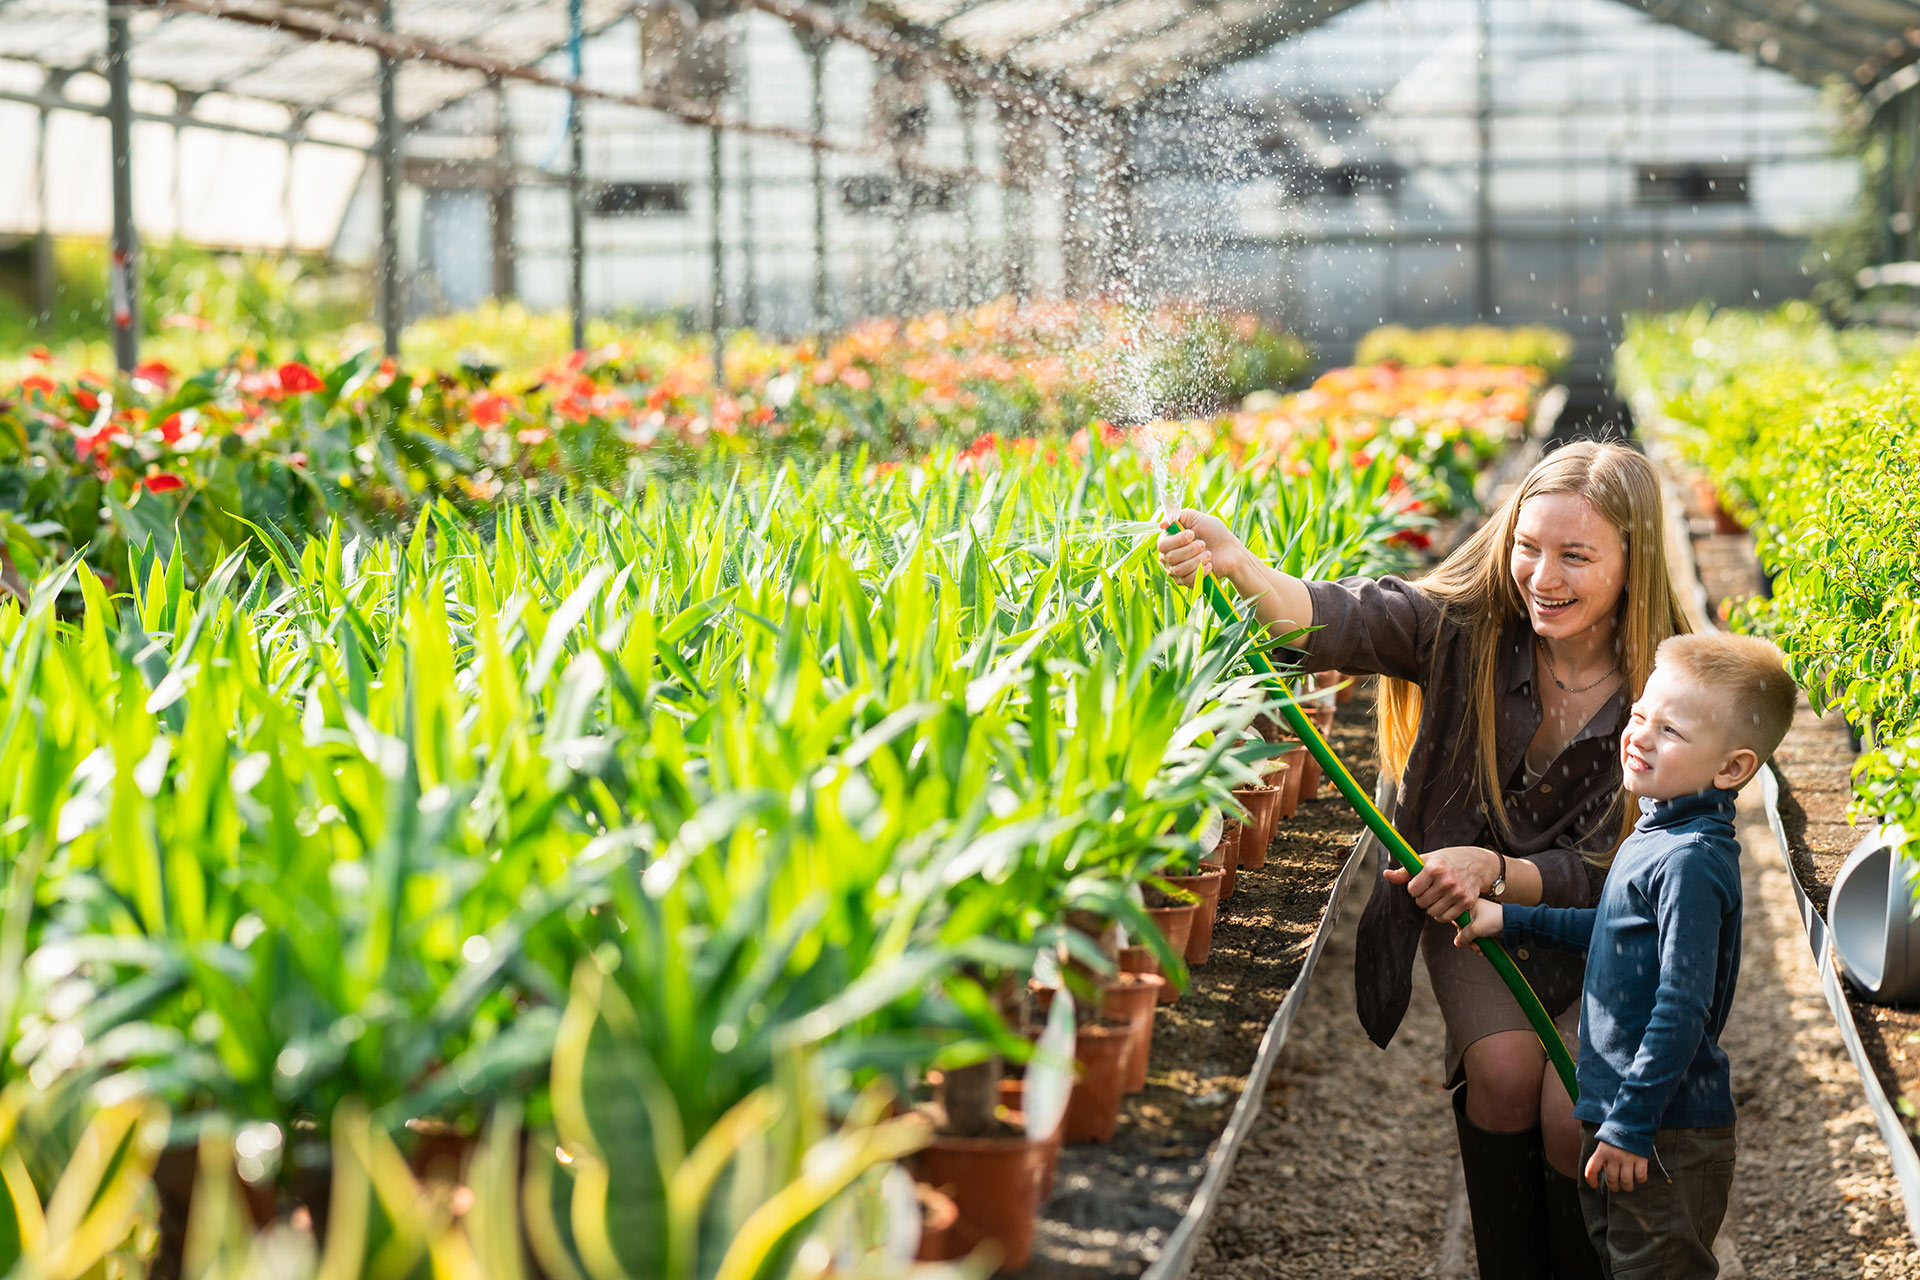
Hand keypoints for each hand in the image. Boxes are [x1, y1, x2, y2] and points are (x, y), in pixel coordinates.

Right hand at [1156, 510, 1246, 588]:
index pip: (1162, 545)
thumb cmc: (1212, 532)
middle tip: (1203, 544)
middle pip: (1171, 557)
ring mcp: (1176, 571)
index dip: (1177, 540)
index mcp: (1168, 541)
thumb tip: (1162, 524)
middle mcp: (1168, 557)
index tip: (1192, 534)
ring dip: (1197, 560)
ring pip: (1179, 569)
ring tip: (1208, 554)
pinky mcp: (1186, 582)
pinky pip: (1187, 580)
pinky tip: (1209, 565)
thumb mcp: (1195, 518)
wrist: (1229, 550)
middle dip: (1191, 550)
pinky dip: (1201, 571)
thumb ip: (1178, 516)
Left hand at [1382, 846, 1498, 922]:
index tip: (1420, 883)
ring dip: (1431, 907)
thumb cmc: (1448, 860)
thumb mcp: (1427, 860)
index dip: (1414, 888)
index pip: (1412, 890)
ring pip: (1432, 912)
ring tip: (1437, 896)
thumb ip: (1406, 871)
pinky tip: (1445, 903)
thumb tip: (1386, 874)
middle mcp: (1446, 880)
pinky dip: (1442, 914)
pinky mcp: (1466, 902)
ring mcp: (1458, 892)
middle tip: (1430, 889)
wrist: (1478, 864)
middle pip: (1421, 902)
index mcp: (1434, 868)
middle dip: (1422, 897)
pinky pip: (1445, 918)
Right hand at [1453, 900, 1501, 946]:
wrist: (1513, 923)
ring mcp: (1481, 921)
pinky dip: (1481, 945)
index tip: (1462, 936)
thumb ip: (1463, 936)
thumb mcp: (1475, 928)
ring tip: (1480, 949)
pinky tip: (1483, 950)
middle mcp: (1474, 912)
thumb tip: (1457, 942)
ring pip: (1472, 935)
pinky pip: (1479, 937)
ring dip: (1475, 945)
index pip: (1458, 918)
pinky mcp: (1487, 928)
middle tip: (1474, 946)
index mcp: (1470, 906)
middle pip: (1465, 929)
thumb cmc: (1496, 919)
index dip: (1459, 929)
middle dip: (1469, 941)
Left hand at [1584, 1141, 1648, 1191]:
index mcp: (1602, 1151)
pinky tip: (1638, 1177)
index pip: (1591, 1169)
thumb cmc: (1615, 1137)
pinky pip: (1640, 1176)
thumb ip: (1603, 1159)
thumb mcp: (1604, 1145)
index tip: (1594, 1185)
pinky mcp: (1641, 1159)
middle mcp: (1614, 1156)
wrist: (1631, 1123)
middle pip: (1612, 1179)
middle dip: (1614, 1187)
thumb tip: (1608, 1175)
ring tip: (1627, 1186)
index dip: (1591, 1180)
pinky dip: (1640, 1179)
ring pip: (1626, 1181)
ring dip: (1627, 1187)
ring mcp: (1628, 1158)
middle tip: (1616, 1187)